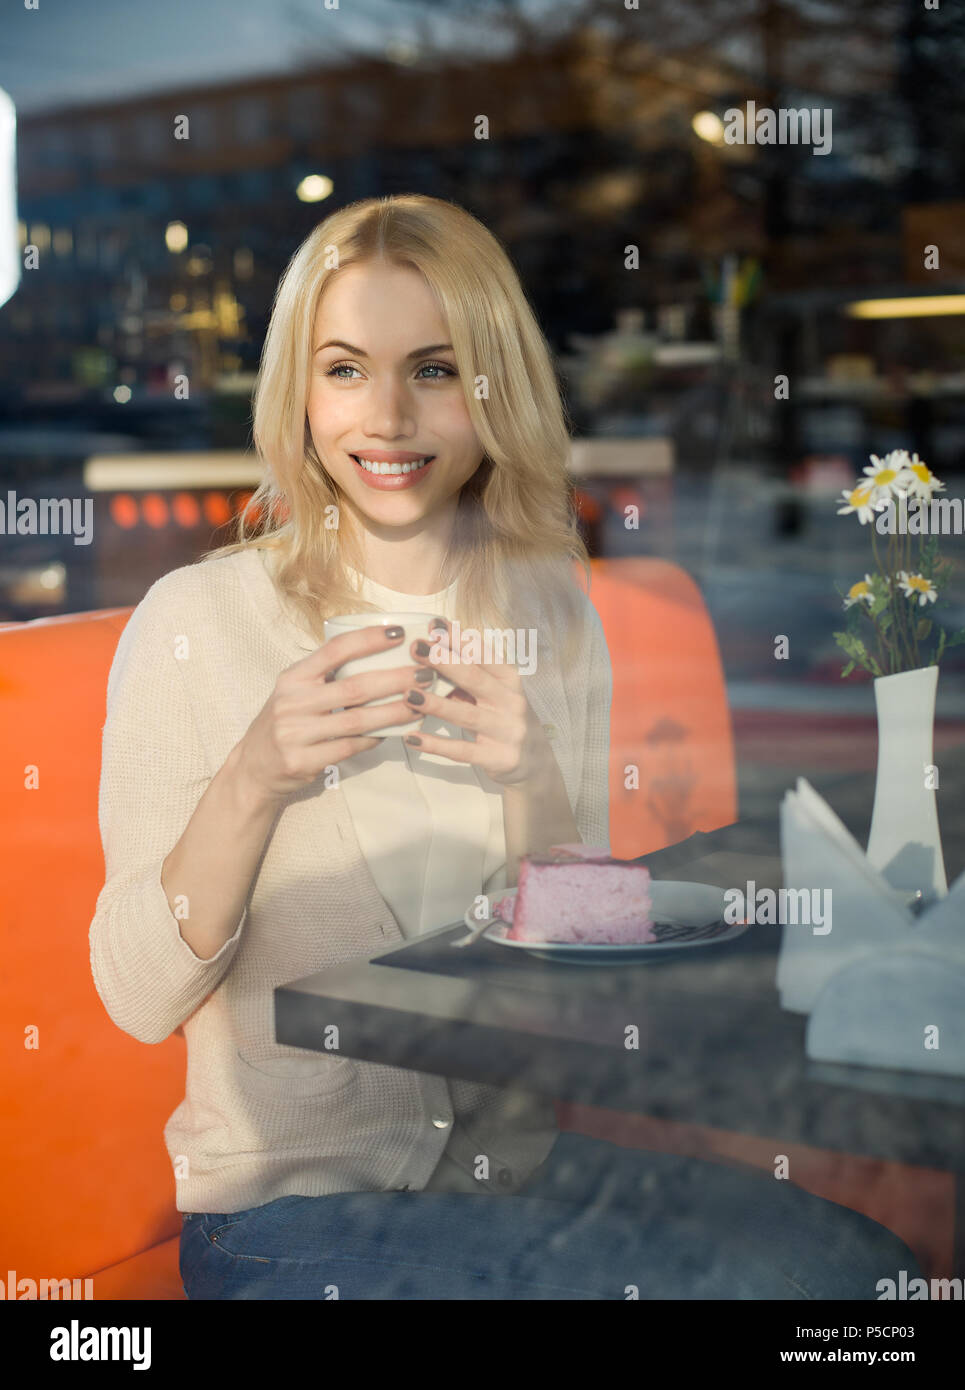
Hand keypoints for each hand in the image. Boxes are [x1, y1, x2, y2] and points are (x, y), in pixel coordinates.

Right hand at [235, 625, 425, 800]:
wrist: (253, 768)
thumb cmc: (285, 722)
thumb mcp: (295, 692)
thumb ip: (325, 677)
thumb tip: (379, 658)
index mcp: (293, 677)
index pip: (335, 650)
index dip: (368, 639)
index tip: (398, 633)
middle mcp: (292, 702)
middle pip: (354, 687)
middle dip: (395, 680)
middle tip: (425, 674)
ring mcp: (296, 733)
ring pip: (357, 721)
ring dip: (394, 712)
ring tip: (420, 704)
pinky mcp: (303, 761)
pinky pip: (350, 748)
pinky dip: (375, 739)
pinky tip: (394, 732)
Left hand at [403, 621, 553, 786]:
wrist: (536, 763)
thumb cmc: (507, 719)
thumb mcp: (496, 694)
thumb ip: (470, 677)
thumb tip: (433, 653)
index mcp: (510, 680)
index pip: (483, 654)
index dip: (458, 639)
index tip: (433, 626)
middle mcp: (512, 702)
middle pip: (475, 678)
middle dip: (444, 662)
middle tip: (416, 648)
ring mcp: (506, 731)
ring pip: (466, 715)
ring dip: (436, 704)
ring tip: (408, 694)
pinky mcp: (497, 758)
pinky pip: (462, 751)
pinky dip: (436, 745)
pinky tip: (412, 738)